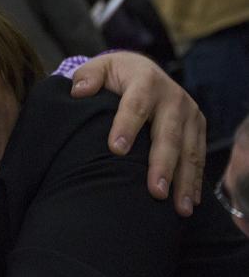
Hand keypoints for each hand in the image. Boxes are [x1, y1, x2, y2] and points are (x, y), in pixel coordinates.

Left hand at [71, 52, 205, 216]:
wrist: (145, 70)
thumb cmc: (116, 75)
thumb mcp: (101, 68)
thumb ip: (88, 77)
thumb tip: (78, 91)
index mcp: (146, 80)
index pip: (135, 105)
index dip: (126, 126)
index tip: (116, 149)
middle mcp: (172, 97)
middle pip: (167, 134)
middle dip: (162, 164)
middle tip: (155, 191)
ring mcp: (189, 114)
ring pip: (188, 150)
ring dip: (184, 180)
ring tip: (178, 208)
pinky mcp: (198, 127)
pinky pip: (198, 156)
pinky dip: (195, 180)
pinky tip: (189, 202)